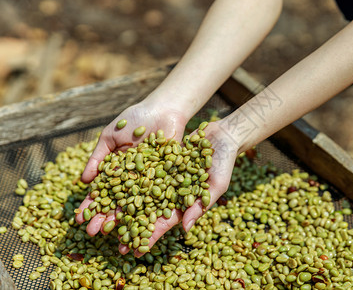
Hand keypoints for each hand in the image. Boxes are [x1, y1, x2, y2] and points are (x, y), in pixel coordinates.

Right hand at [75, 97, 187, 251]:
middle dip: (104, 217)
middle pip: (117, 202)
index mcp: (118, 171)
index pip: (102, 191)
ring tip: (114, 236)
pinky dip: (151, 211)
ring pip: (137, 205)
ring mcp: (150, 181)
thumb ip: (98, 157)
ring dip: (125, 221)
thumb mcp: (111, 136)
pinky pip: (159, 198)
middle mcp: (133, 179)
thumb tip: (83, 180)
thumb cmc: (134, 119)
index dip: (90, 204)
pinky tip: (142, 225)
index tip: (79, 218)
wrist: (163, 109)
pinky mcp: (168, 180)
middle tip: (92, 233)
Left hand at [78, 119, 237, 256]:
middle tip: (99, 234)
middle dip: (121, 222)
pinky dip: (119, 176)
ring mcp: (159, 176)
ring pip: (132, 191)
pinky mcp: (154, 160)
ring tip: (92, 213)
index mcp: (181, 204)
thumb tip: (185, 229)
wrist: (221, 137)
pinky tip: (101, 182)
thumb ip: (200, 206)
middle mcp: (166, 192)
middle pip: (141, 210)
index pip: (162, 224)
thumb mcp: (216, 185)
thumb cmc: (224, 164)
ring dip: (113, 201)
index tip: (132, 250)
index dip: (147, 237)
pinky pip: (134, 169)